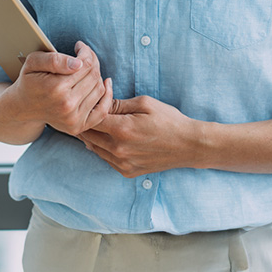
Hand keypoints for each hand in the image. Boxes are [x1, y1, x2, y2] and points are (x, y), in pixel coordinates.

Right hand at [0, 41, 112, 136]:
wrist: (23, 107)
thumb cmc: (29, 80)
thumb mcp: (33, 62)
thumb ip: (54, 59)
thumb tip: (78, 63)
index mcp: (55, 88)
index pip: (85, 64)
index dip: (85, 52)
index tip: (79, 47)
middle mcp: (66, 105)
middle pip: (94, 76)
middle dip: (92, 61)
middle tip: (84, 55)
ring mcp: (73, 119)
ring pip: (99, 89)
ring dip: (97, 75)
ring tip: (86, 69)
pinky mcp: (78, 127)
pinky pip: (103, 110)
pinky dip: (107, 96)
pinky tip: (105, 83)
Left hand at [78, 96, 200, 177]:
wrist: (187, 145)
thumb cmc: (168, 120)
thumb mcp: (144, 103)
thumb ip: (118, 103)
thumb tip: (101, 100)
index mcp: (122, 129)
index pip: (90, 119)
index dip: (87, 109)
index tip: (89, 102)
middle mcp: (118, 150)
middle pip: (88, 136)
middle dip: (84, 122)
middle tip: (84, 112)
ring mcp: (122, 163)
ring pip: (94, 149)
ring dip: (90, 136)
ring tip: (92, 123)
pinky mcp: (126, 172)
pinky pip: (105, 159)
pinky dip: (101, 148)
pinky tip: (106, 138)